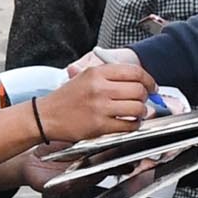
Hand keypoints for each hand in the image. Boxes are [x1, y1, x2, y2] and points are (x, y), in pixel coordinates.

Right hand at [40, 55, 154, 144]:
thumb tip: (138, 80)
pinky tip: (129, 123)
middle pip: (139, 90)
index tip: (152, 86)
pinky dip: (133, 125)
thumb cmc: (66, 98)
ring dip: (141, 112)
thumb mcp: (85, 77)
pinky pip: (128, 125)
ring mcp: (100, 107)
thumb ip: (110, 76)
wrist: (46, 116)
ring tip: (136, 113)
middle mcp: (99, 88)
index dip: (149, 80)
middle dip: (146, 97)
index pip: (135, 72)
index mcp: (97, 73)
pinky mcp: (100, 125)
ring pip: (137, 108)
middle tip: (143, 101)